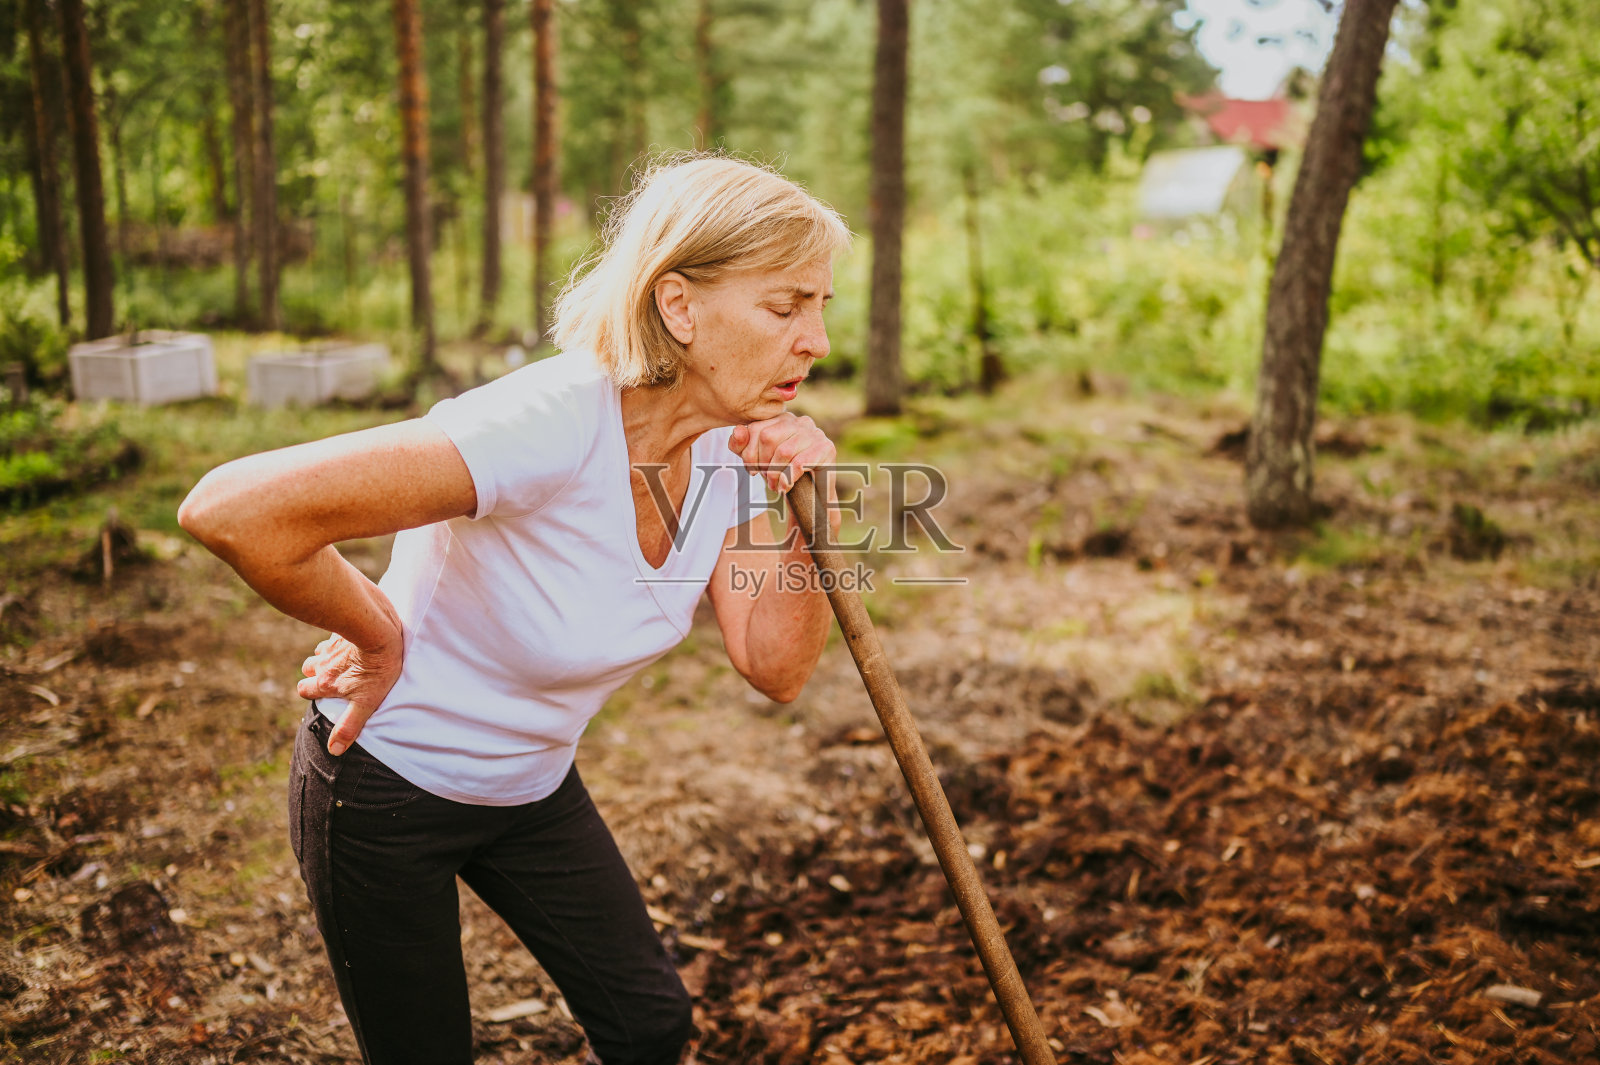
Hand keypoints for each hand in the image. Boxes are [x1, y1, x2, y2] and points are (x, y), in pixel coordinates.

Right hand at [296, 614, 402, 755]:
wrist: (378, 630)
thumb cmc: (376, 668)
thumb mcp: (366, 702)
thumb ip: (349, 725)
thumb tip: (334, 750)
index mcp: (326, 682)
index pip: (304, 690)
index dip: (310, 692)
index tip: (321, 695)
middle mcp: (322, 664)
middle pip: (307, 669)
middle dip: (314, 674)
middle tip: (330, 677)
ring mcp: (329, 646)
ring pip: (317, 652)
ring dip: (324, 657)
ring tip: (341, 660)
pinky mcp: (341, 631)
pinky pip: (332, 636)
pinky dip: (336, 641)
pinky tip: (351, 642)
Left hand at [729, 413, 840, 540]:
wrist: (811, 496)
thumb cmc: (782, 472)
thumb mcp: (756, 458)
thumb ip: (740, 445)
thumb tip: (738, 431)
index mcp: (781, 418)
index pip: (755, 428)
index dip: (749, 453)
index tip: (752, 470)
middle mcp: (799, 421)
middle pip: (767, 437)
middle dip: (762, 463)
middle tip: (766, 480)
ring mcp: (815, 433)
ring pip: (783, 451)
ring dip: (775, 474)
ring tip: (776, 486)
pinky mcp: (826, 448)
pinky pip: (800, 463)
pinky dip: (788, 478)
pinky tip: (786, 487)